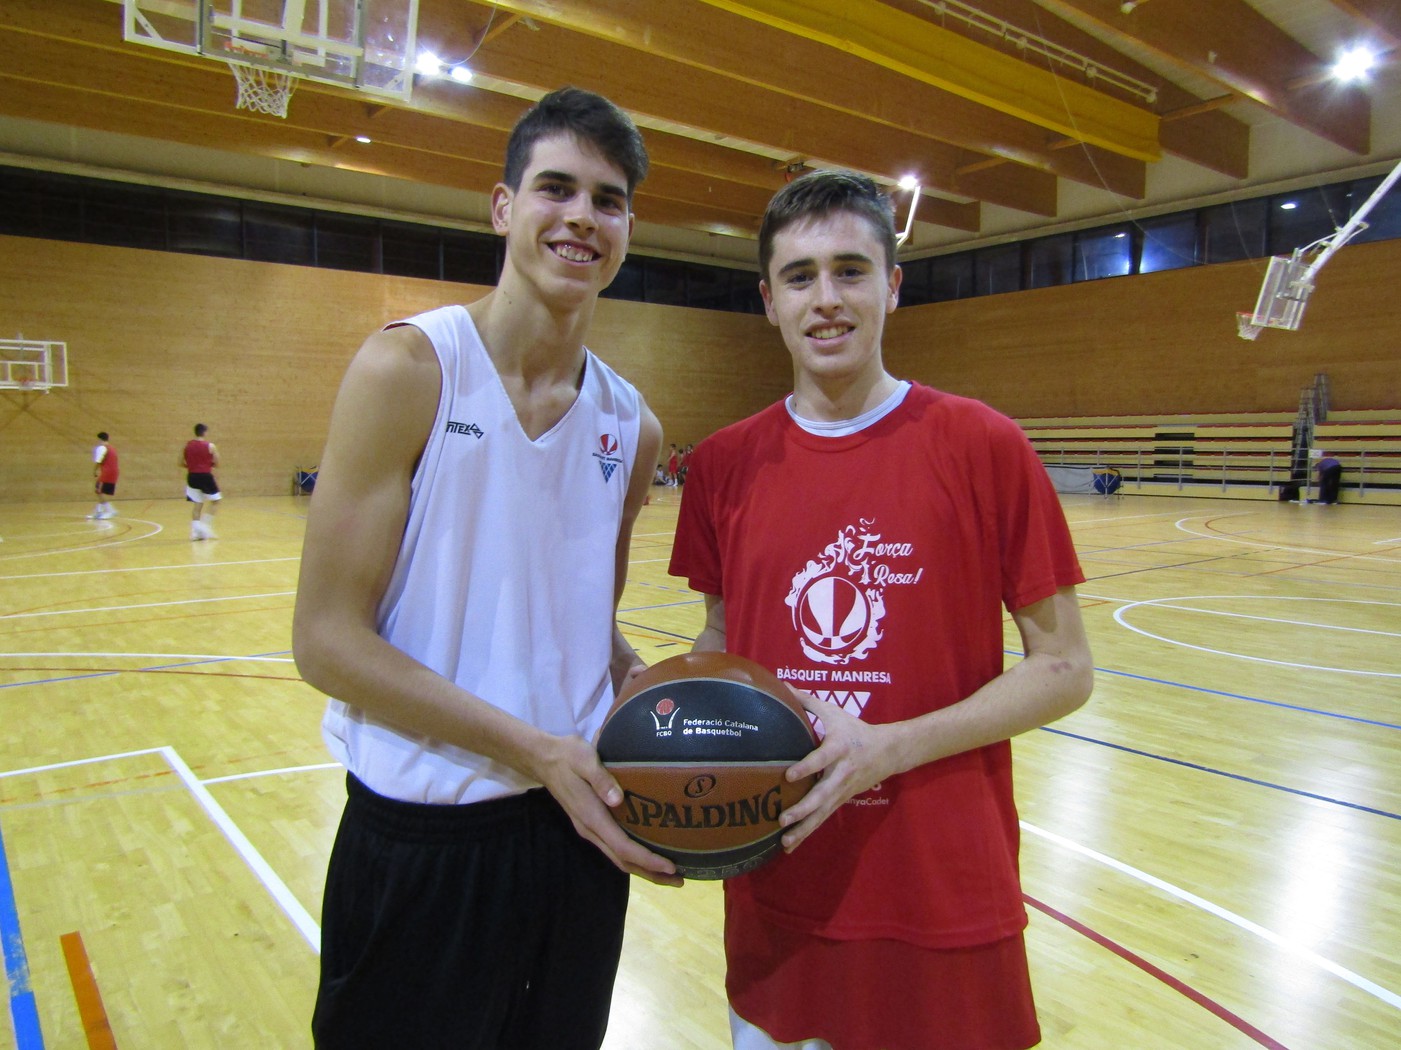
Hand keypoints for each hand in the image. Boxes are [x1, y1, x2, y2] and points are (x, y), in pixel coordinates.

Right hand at [533, 732, 683, 887]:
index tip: (670, 866)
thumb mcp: (585, 759)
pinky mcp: (591, 824)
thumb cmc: (568, 756)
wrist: (544, 759)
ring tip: (669, 873)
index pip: (623, 847)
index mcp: (592, 817)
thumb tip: (618, 799)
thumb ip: (601, 778)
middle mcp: (590, 829)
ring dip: (643, 868)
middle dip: (651, 873)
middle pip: (623, 861)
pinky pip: (614, 848)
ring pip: (618, 857)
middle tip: (679, 880)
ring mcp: (589, 829)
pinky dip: (633, 857)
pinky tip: (647, 853)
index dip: (647, 860)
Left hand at [777, 688, 898, 852]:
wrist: (888, 751)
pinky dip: (807, 832)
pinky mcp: (841, 801)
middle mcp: (841, 773)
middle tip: (783, 818)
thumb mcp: (834, 712)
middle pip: (822, 795)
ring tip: (784, 843)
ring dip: (803, 828)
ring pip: (822, 813)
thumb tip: (782, 685)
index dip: (806, 768)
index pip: (821, 759)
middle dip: (803, 808)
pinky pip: (822, 818)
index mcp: (839, 749)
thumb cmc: (855, 729)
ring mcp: (842, 790)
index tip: (788, 775)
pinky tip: (790, 846)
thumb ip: (807, 702)